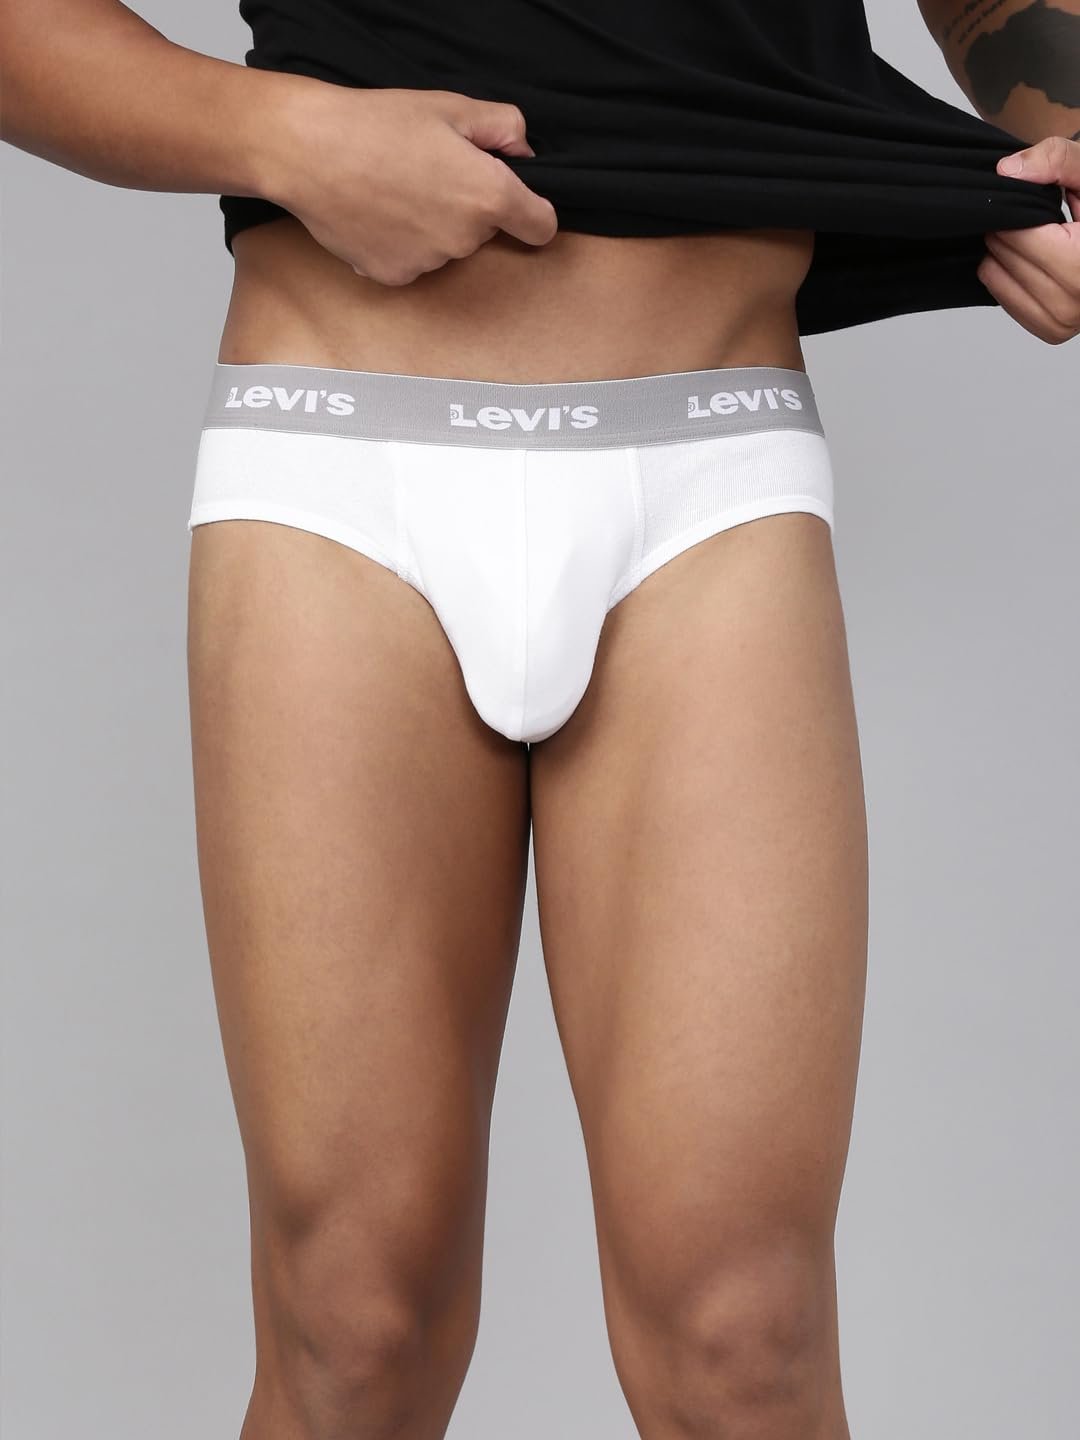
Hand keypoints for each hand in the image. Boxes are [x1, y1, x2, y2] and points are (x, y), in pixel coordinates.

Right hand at [261, 79, 558, 284]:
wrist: (309, 151)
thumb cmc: (377, 124)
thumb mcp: (451, 106)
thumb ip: (504, 127)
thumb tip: (523, 152)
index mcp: (488, 195)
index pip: (540, 226)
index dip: (533, 213)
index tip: (519, 205)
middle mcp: (465, 239)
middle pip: (485, 232)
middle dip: (469, 207)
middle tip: (429, 172)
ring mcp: (430, 263)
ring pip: (447, 247)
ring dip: (433, 225)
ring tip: (396, 189)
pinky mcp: (396, 276)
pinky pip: (413, 261)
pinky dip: (401, 243)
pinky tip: (378, 213)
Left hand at [977, 135, 1079, 343]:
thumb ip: (1056, 161)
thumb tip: (1006, 171)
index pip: (1021, 234)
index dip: (1017, 212)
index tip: (1032, 204)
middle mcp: (1078, 296)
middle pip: (1005, 254)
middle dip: (1009, 231)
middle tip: (1037, 222)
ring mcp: (1064, 320)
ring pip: (995, 278)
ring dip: (1005, 254)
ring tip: (1040, 240)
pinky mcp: (1052, 331)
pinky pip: (1002, 299)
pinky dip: (1009, 277)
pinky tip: (1035, 262)